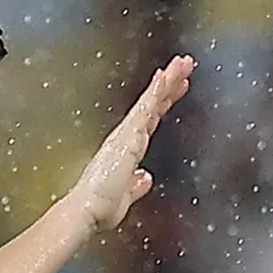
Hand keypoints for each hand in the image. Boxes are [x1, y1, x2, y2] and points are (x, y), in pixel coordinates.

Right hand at [70, 56, 192, 235]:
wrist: (86, 210)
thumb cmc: (99, 207)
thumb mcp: (125, 197)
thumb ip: (136, 186)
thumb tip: (146, 178)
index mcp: (126, 149)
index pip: (149, 121)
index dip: (162, 103)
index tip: (174, 88)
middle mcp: (126, 137)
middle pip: (153, 106)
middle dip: (169, 85)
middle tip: (185, 65)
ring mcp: (127, 134)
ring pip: (152, 101)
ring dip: (168, 80)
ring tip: (184, 62)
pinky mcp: (129, 136)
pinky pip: (145, 108)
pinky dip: (156, 91)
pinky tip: (166, 76)